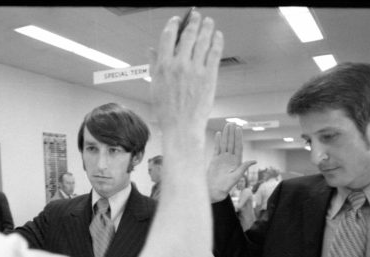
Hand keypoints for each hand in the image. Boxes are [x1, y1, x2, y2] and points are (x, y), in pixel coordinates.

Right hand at [149, 10, 223, 141]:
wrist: (182, 127)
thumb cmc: (167, 110)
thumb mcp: (155, 87)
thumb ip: (154, 65)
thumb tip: (151, 50)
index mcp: (163, 66)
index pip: (168, 37)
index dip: (174, 24)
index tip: (177, 20)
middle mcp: (179, 65)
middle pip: (188, 35)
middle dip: (193, 22)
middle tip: (196, 16)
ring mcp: (195, 71)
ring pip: (203, 41)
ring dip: (207, 28)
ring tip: (209, 22)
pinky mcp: (209, 77)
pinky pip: (214, 53)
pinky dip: (217, 41)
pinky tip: (218, 36)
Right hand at [207, 123, 256, 201]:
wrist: (214, 191)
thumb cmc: (226, 186)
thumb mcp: (237, 176)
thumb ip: (244, 167)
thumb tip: (254, 161)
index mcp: (236, 162)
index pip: (238, 146)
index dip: (238, 137)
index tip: (239, 129)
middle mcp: (230, 159)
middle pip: (231, 143)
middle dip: (232, 133)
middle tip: (233, 123)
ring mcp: (222, 159)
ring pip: (224, 144)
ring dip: (226, 135)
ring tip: (227, 125)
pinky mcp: (214, 160)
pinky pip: (217, 148)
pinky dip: (217, 141)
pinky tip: (219, 134)